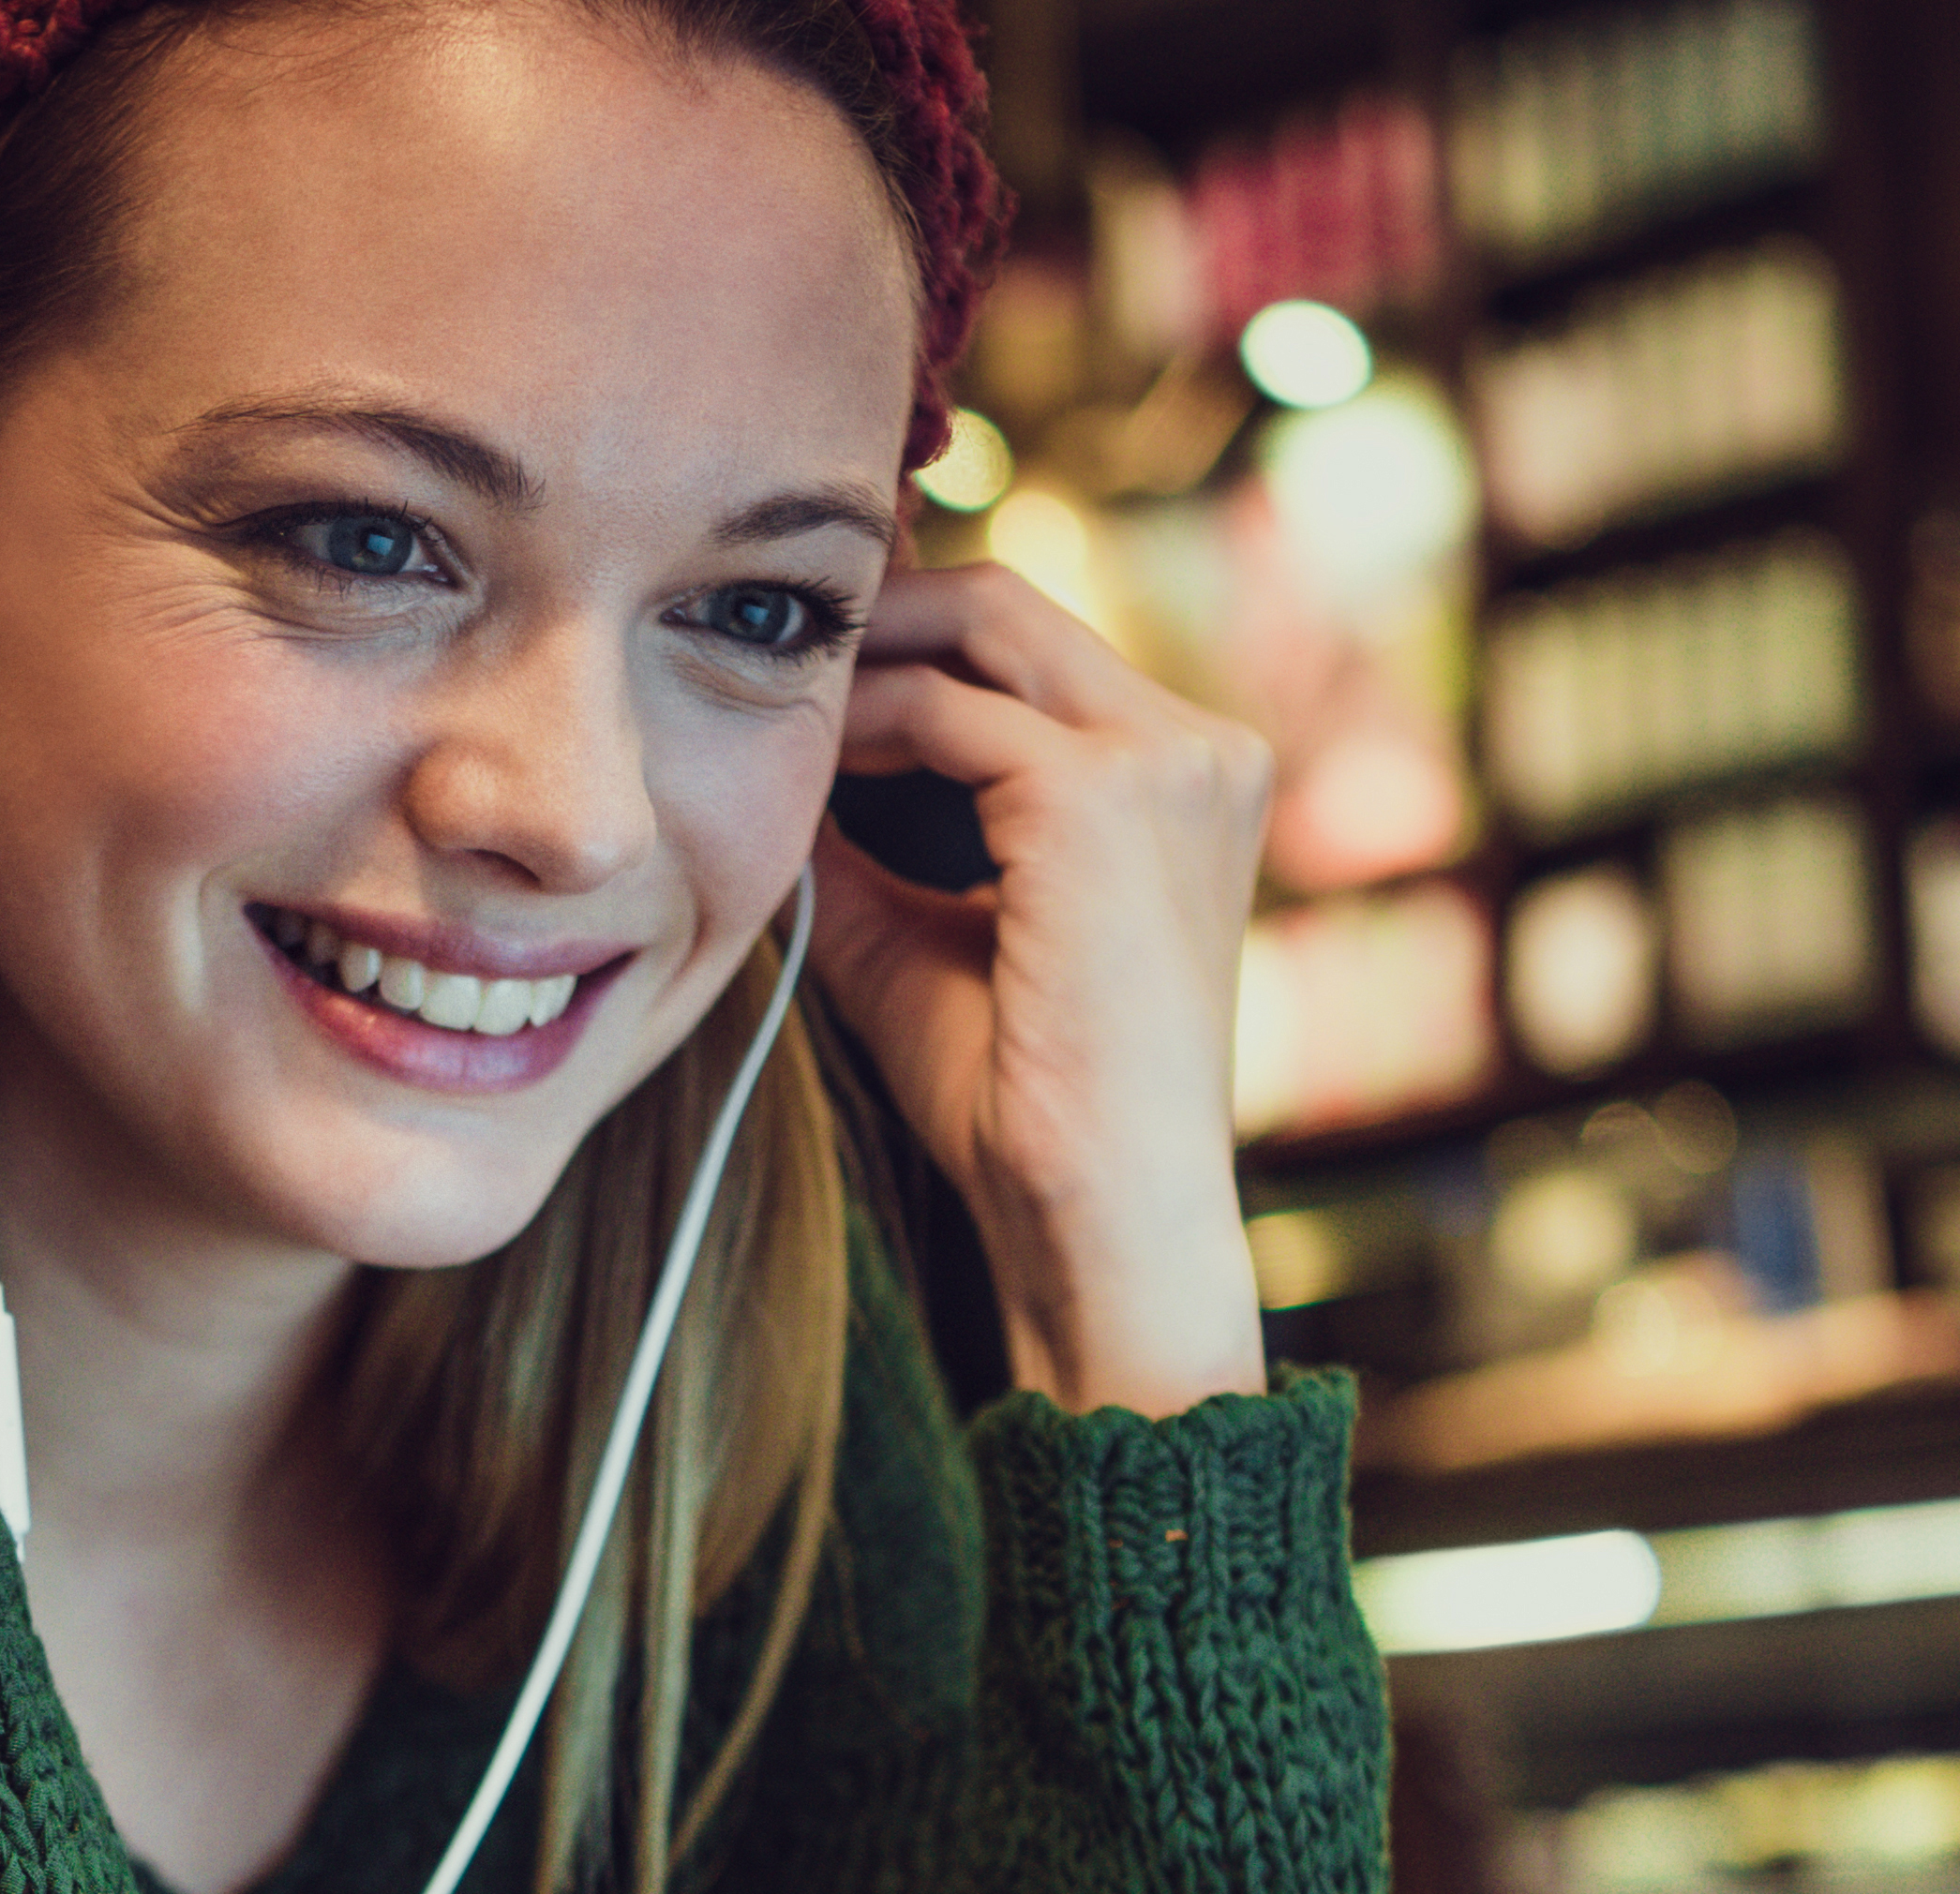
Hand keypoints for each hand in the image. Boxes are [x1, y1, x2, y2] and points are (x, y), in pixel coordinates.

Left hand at [802, 565, 1274, 1418]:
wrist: (1101, 1220)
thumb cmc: (1025, 1110)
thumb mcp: (926, 944)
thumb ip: (865, 850)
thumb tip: (774, 776)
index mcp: (1186, 778)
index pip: (1033, 651)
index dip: (909, 640)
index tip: (801, 667)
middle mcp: (1200, 747)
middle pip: (1009, 606)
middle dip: (877, 609)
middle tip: (759, 643)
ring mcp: (1167, 762)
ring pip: (980, 627)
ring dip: (859, 655)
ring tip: (764, 698)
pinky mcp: (1103, 797)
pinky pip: (943, 711)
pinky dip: (857, 727)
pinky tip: (797, 768)